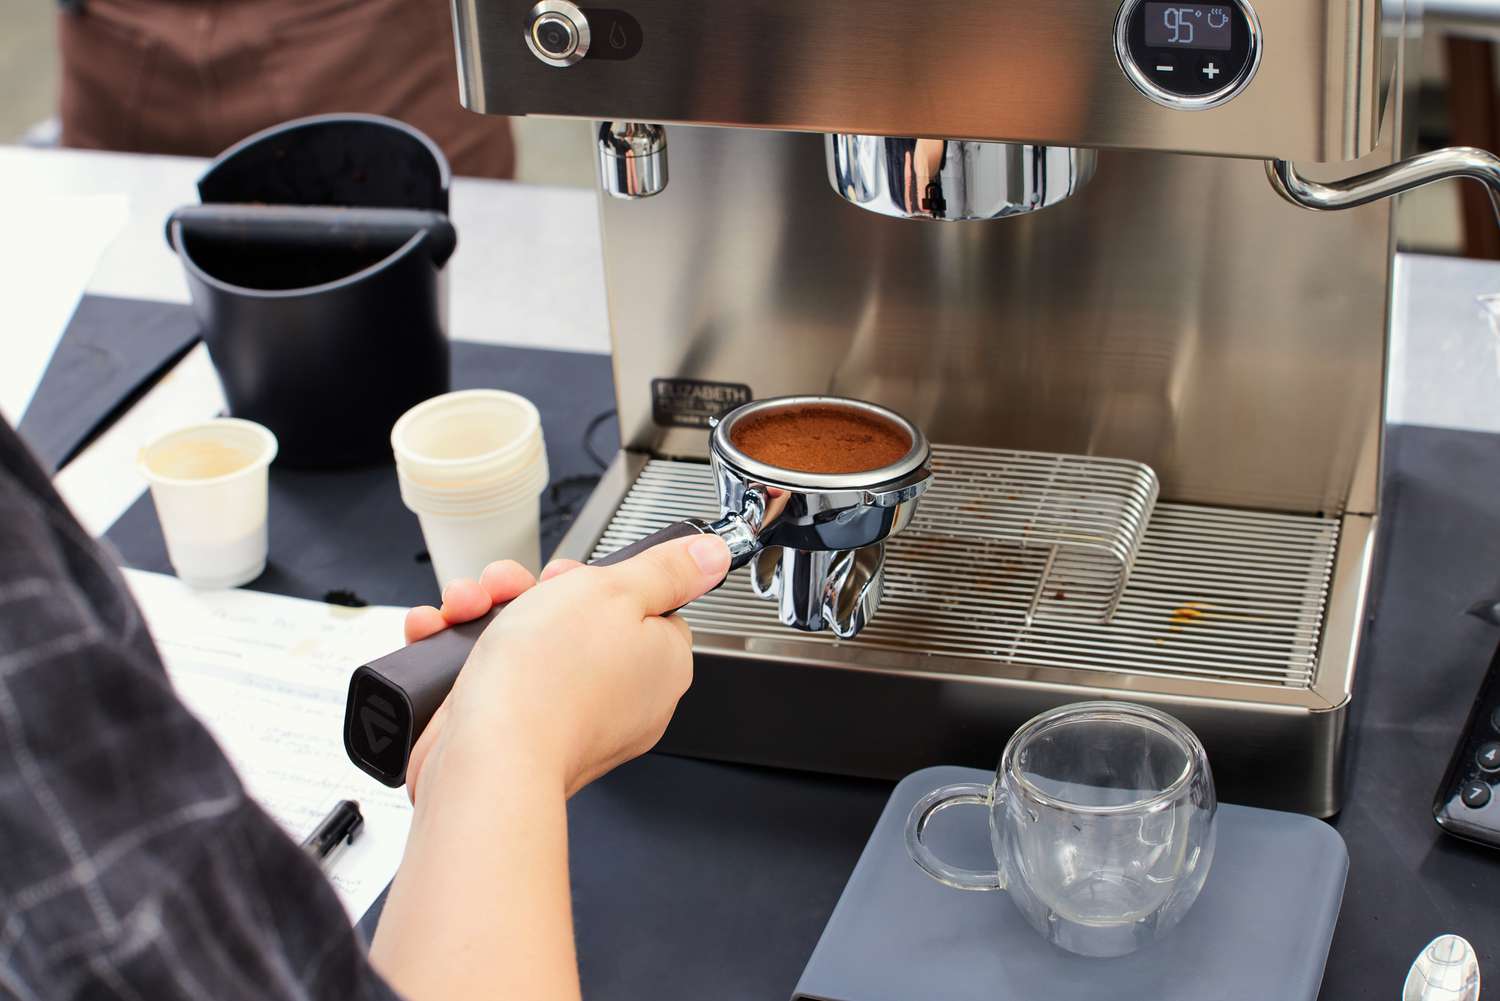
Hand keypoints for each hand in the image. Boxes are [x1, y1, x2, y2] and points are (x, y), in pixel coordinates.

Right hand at [403, 535, 729, 802]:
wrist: (489, 759)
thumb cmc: (550, 681)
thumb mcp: (616, 591)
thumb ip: (667, 570)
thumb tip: (712, 556)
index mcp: (660, 665)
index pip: (644, 607)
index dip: (599, 584)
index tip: (569, 578)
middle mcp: (622, 698)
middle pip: (578, 620)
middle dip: (527, 593)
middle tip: (508, 590)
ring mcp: (570, 719)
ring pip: (528, 645)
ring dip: (487, 614)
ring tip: (465, 607)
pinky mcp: (521, 734)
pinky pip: (496, 680)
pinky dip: (463, 654)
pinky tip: (440, 633)